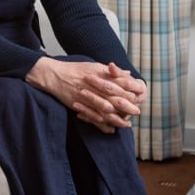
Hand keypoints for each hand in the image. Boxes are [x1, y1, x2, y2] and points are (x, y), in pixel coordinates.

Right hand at [25, 59, 145, 133]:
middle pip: (115, 98)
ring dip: (117, 119)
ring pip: (105, 111)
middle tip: (137, 112)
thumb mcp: (94, 66)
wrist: (54, 75)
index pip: (119, 84)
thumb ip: (111, 71)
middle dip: (127, 106)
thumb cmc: (75, 69)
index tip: (139, 96)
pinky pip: (92, 118)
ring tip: (127, 124)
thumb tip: (128, 73)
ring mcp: (86, 97)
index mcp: (99, 75)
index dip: (130, 91)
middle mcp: (94, 87)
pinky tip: (110, 129)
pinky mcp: (79, 106)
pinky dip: (102, 125)